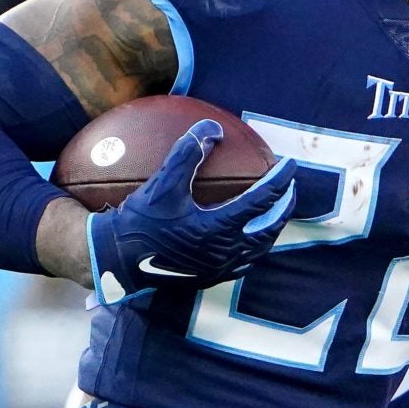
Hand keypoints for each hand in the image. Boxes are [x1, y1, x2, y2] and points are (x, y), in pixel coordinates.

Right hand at [86, 119, 296, 300]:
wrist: (118, 258)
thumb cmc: (140, 220)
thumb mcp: (164, 183)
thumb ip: (188, 152)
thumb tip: (212, 129)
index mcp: (219, 228)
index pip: (262, 201)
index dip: (279, 180)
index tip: (289, 165)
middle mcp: (225, 252)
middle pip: (269, 228)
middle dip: (284, 207)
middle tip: (290, 189)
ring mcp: (220, 269)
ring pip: (258, 249)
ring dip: (271, 229)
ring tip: (274, 213)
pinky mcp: (210, 278)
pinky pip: (243, 263)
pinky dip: (254, 247)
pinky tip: (249, 240)